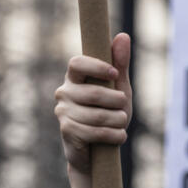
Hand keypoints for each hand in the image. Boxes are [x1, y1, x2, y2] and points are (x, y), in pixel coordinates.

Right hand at [54, 32, 131, 174]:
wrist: (96, 152)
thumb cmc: (108, 114)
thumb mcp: (118, 89)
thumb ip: (120, 65)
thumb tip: (123, 35)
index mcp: (74, 78)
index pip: (77, 63)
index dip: (96, 67)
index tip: (114, 74)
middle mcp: (64, 92)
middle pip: (93, 93)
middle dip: (116, 102)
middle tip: (124, 107)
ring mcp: (63, 112)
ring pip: (97, 115)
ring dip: (118, 121)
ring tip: (122, 123)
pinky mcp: (67, 131)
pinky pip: (95, 131)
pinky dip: (113, 135)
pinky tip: (119, 136)